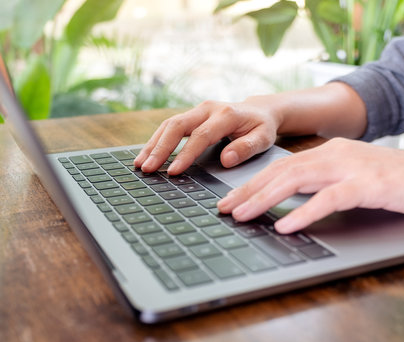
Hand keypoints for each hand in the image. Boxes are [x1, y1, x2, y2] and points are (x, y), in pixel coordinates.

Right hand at [134, 97, 283, 174]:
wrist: (260, 110)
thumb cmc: (261, 127)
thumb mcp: (263, 138)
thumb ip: (246, 148)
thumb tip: (226, 160)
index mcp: (226, 114)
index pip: (202, 135)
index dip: (186, 154)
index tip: (174, 172)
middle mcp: (208, 108)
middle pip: (177, 126)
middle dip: (160, 148)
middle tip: (147, 168)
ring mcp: (197, 110)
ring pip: (169, 124)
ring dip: (153, 144)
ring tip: (140, 164)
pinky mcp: (191, 115)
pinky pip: (170, 126)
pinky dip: (156, 141)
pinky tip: (146, 155)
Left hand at [217, 138, 403, 233]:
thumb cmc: (397, 182)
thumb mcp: (353, 178)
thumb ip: (323, 185)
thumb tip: (291, 204)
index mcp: (328, 152)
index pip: (281, 167)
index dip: (252, 183)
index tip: (230, 200)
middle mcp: (334, 155)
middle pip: (280, 171)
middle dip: (248, 191)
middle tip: (223, 209)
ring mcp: (351, 167)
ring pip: (296, 180)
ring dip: (265, 199)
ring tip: (241, 216)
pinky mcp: (368, 184)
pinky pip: (329, 198)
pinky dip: (304, 211)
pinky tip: (285, 225)